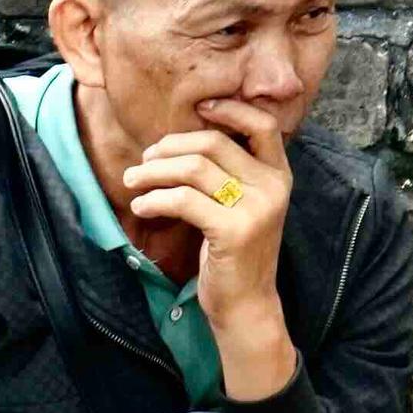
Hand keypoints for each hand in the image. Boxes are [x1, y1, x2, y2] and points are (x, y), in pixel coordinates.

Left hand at [122, 103, 296, 395]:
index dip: (230, 108)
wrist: (246, 305)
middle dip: (169, 147)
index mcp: (279, 176)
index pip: (263, 125)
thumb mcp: (241, 206)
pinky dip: (154, 199)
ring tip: (133, 181)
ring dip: (153, 171)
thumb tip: (181, 138)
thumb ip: (229, 172)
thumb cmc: (234, 253)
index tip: (198, 107)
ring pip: (193, 168)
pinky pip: (183, 200)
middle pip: (213, 143)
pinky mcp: (234, 231)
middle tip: (143, 160)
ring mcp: (256, 209)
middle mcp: (274, 187)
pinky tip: (141, 206)